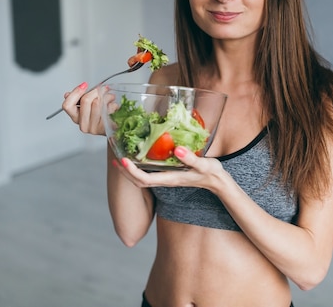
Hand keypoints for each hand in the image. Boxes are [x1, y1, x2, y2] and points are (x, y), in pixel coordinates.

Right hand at [62, 82, 113, 134]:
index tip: (84, 85)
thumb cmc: (102, 116)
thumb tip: (67, 94)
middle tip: (103, 89)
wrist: (115, 128)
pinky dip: (113, 104)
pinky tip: (114, 106)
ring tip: (111, 97)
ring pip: (98, 102)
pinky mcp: (105, 128)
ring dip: (107, 96)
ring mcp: (94, 128)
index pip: (67, 105)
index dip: (75, 92)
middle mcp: (83, 125)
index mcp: (76, 118)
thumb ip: (79, 99)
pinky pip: (108, 109)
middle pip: (85, 100)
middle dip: (96, 91)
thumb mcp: (89, 106)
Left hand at [113, 146, 228, 191]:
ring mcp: (166, 178)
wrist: (217, 182)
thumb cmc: (211, 173)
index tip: (122, 160)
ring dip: (129, 170)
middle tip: (114, 158)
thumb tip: (177, 150)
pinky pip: (149, 173)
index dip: (131, 171)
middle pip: (138, 181)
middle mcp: (165, 180)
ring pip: (142, 178)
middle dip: (125, 172)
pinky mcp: (168, 174)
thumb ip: (191, 159)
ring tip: (120, 158)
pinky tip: (138, 157)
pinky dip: (139, 167)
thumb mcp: (203, 165)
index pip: (145, 179)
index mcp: (170, 179)